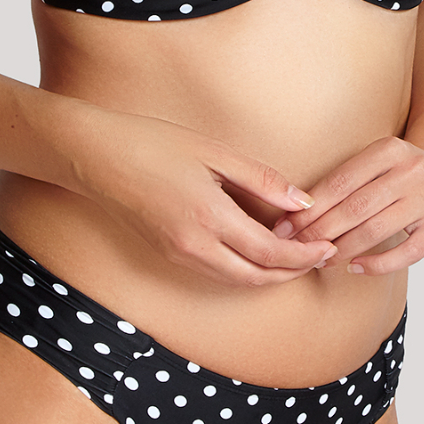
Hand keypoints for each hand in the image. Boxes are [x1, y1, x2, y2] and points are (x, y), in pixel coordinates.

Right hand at [77, 108, 338, 287]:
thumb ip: (261, 180)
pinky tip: (256, 250)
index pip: (270, 252)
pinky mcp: (167, 254)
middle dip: (292, 272)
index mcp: (210, 217)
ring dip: (268, 274)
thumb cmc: (153, 143)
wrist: (96, 156)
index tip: (328, 247)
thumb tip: (302, 203)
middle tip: (318, 257)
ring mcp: (178, 254)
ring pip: (236, 281)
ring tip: (294, 256)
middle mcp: (194, 246)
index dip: (303, 255)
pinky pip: (215, 272)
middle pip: (257, 277)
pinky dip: (243, 270)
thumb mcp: (213, 152)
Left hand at [270, 136, 423, 275]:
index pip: (341, 182)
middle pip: (355, 207)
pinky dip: (376, 264)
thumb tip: (297, 212)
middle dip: (320, 231)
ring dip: (343, 249)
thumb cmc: (403, 172)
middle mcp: (411, 172)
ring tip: (321, 259)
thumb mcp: (379, 161)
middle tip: (297, 247)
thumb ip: (347, 182)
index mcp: (390, 150)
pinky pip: (404, 253)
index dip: (310, 207)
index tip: (286, 226)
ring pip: (375, 230)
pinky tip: (355, 267)